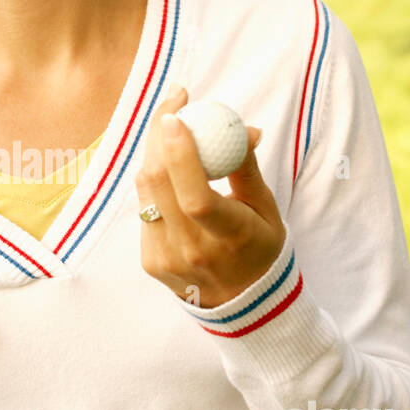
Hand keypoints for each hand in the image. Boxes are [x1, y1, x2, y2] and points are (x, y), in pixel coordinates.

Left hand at [135, 85, 285, 308]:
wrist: (242, 303)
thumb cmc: (258, 246)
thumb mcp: (264, 209)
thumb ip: (247, 168)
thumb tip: (243, 128)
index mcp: (230, 238)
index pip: (196, 196)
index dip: (180, 154)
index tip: (176, 116)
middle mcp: (192, 251)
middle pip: (160, 184)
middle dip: (161, 136)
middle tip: (174, 106)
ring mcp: (166, 258)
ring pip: (146, 191)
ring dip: (155, 153)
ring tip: (173, 131)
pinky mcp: (149, 260)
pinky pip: (144, 207)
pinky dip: (155, 182)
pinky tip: (170, 172)